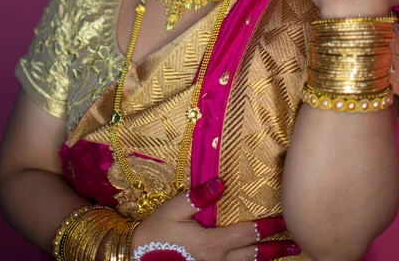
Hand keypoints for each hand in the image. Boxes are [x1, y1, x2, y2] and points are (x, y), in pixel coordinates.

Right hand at [130, 178, 300, 259]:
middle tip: (298, 245)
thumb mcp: (172, 210)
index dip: (268, 227)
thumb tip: (220, 183)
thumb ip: (196, 197)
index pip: (248, 233)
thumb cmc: (156, 234)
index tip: (286, 221)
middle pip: (254, 255)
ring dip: (266, 260)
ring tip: (284, 254)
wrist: (138, 260)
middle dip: (276, 249)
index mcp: (213, 243)